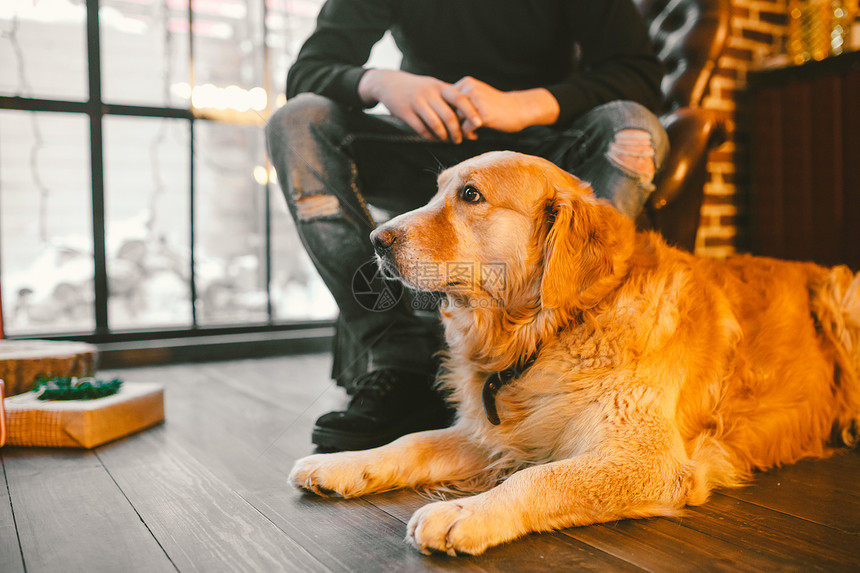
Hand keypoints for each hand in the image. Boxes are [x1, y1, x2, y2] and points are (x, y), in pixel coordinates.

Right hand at [358, 69, 464, 142]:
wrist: (389, 83)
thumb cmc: (418, 88)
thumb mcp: (434, 87)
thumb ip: (450, 100)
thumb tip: (469, 117)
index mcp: (439, 87)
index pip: (460, 98)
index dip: (471, 112)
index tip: (479, 124)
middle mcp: (429, 93)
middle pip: (448, 115)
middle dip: (457, 131)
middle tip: (461, 139)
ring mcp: (417, 103)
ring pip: (435, 124)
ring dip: (444, 136)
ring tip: (449, 141)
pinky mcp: (405, 113)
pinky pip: (422, 129)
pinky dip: (431, 137)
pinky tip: (435, 139)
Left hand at [443, 76, 559, 138]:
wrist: (519, 109)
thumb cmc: (495, 106)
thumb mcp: (476, 97)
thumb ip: (459, 101)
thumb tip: (437, 115)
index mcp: (465, 83)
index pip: (443, 100)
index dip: (444, 115)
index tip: (450, 125)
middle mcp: (469, 89)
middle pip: (447, 110)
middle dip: (448, 124)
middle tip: (455, 133)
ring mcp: (476, 101)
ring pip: (454, 120)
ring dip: (457, 131)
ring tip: (465, 135)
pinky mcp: (483, 114)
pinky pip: (465, 129)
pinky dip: (468, 135)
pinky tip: (475, 136)